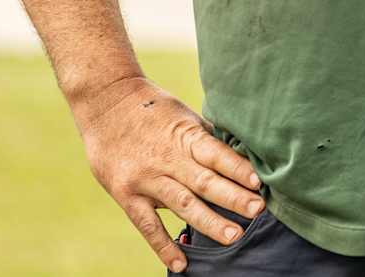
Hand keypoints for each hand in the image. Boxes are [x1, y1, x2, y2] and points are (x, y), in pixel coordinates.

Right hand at [69, 74, 264, 272]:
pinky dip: (164, 246)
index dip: (239, 169)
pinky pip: (148, 225)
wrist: (105, 103)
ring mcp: (146, 179)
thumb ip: (206, 139)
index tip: (260, 183)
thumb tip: (240, 158)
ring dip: (209, 222)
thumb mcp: (184, 115)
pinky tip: (181, 264)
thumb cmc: (153, 108)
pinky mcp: (126, 195)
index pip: (217, 155)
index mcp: (185, 136)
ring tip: (234, 236)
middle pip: (205, 182)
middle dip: (233, 198)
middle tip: (258, 211)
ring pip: (182, 205)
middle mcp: (167, 159)